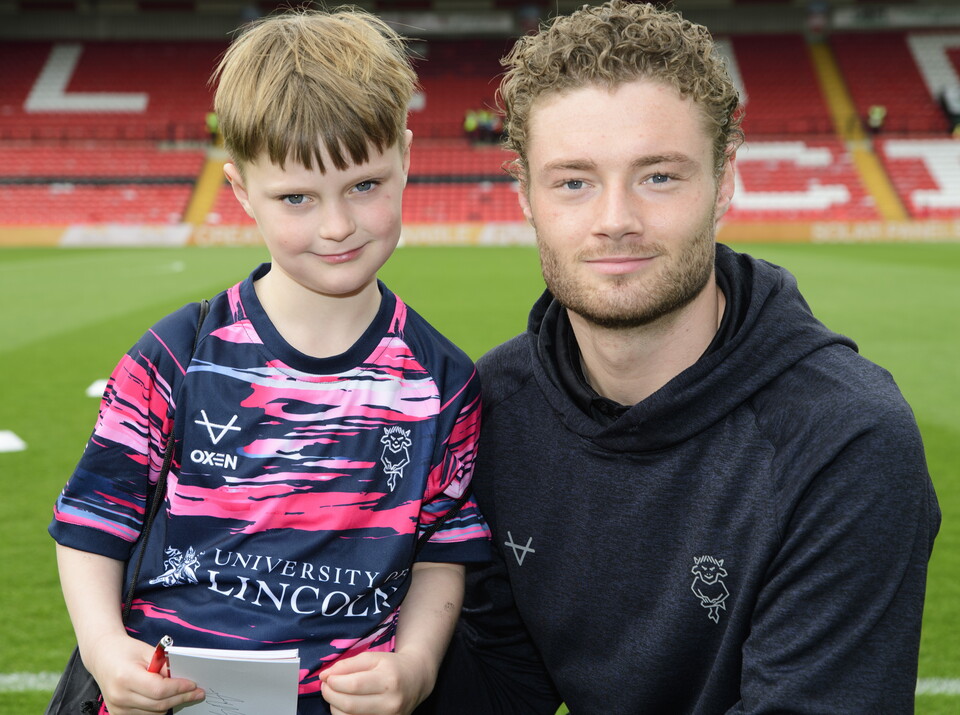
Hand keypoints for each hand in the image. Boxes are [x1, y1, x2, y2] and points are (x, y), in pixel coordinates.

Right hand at [84, 632, 203, 714]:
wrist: (102, 656)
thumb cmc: (126, 651)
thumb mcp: (147, 651)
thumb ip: (164, 665)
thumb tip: (183, 678)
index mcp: (125, 677)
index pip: (158, 690)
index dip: (179, 688)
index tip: (193, 684)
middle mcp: (119, 696)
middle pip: (158, 704)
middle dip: (181, 698)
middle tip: (198, 693)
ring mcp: (117, 708)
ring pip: (154, 713)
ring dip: (171, 704)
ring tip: (183, 693)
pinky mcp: (118, 713)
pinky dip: (158, 707)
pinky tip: (167, 698)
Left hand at [320, 650, 432, 714]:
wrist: (416, 680)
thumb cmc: (392, 666)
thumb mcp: (372, 657)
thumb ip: (347, 665)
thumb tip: (324, 676)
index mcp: (389, 680)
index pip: (353, 685)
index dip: (334, 682)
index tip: (327, 677)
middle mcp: (390, 702)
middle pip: (349, 705)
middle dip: (330, 695)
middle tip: (326, 686)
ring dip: (335, 707)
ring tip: (336, 695)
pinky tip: (345, 705)